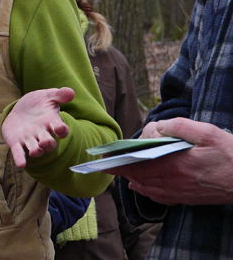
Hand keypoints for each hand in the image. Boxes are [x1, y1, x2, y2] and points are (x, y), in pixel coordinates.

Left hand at [1, 87, 73, 167]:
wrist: (21, 109)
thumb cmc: (38, 103)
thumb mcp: (47, 96)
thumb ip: (59, 95)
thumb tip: (71, 91)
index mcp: (51, 123)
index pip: (60, 129)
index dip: (61, 129)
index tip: (61, 128)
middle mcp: (42, 134)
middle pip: (49, 143)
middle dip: (48, 143)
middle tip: (45, 142)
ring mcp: (29, 139)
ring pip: (35, 149)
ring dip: (36, 151)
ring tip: (35, 151)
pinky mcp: (16, 143)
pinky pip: (19, 152)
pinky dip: (20, 158)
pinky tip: (21, 164)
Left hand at [106, 118, 232, 204]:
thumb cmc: (229, 153)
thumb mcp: (206, 132)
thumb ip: (179, 126)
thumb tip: (158, 126)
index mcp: (175, 165)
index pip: (138, 166)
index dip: (118, 163)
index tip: (104, 160)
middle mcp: (174, 182)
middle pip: (139, 177)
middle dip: (122, 170)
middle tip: (109, 162)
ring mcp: (180, 193)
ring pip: (147, 188)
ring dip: (133, 179)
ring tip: (122, 169)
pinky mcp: (186, 199)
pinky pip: (159, 196)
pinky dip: (146, 189)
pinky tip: (142, 183)